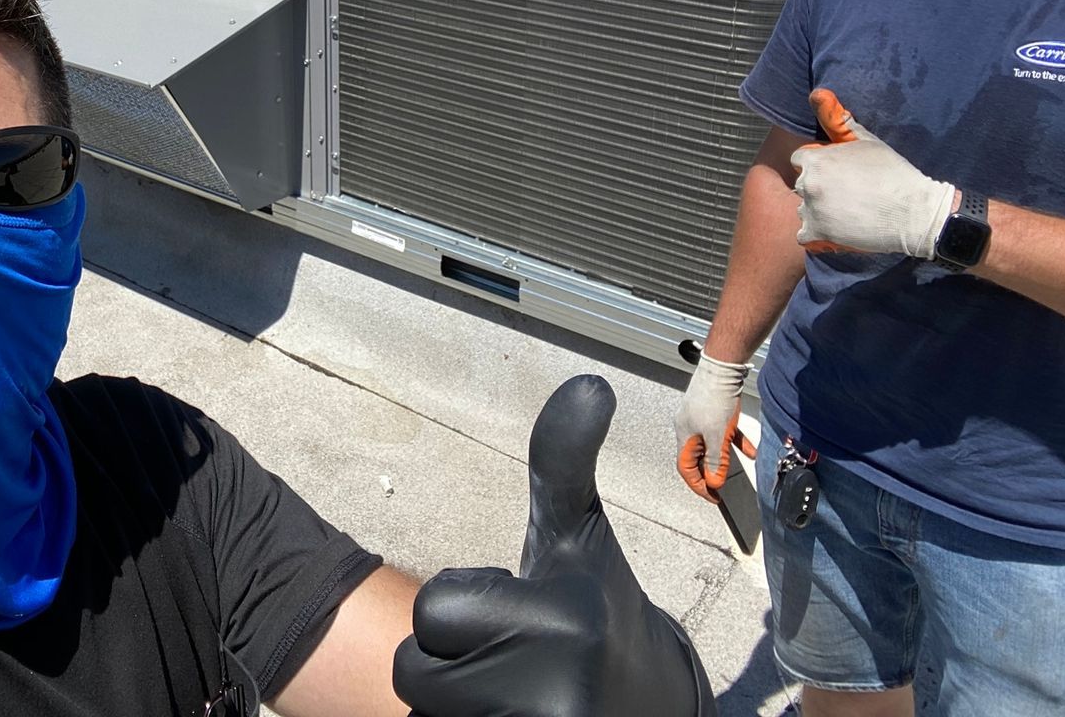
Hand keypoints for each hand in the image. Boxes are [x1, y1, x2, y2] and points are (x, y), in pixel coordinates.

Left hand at [393, 375, 714, 716]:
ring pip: (424, 710)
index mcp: (562, 621)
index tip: (516, 609)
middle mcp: (555, 693)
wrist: (648, 708)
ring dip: (453, 699)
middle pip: (416, 672)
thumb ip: (563, 460)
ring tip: (508, 688)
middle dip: (449, 660)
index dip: (460, 608)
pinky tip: (506, 711)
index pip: (432, 611)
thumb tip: (589, 381)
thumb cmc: (595, 609)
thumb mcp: (577, 534)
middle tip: (507, 655)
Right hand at [674, 353, 755, 502]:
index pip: (686, 468)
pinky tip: (749, 450)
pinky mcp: (714, 412)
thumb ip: (715, 461)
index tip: (712, 496)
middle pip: (697, 458)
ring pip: (711, 446)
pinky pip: (724, 434)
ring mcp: (701, 420)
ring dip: (722, 458)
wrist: (723, 369)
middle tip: (720, 486)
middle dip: (710, 473)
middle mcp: (689, 428)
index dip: (698, 485)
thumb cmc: (713, 396)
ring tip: (733, 468)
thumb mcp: (716, 435)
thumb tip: (714, 480)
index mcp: (684, 435)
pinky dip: (735, 443)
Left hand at [791, 89, 953, 259]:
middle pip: (804, 185)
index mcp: (814, 159)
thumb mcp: (866, 141)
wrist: (915, 212)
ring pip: (805, 209)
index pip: (801, 160)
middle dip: (821, 188)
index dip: (821, 166)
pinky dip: (818, 235)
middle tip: (851, 195)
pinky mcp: (817, 234)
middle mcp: (807, 183)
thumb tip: (817, 93)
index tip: (841, 174)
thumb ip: (837, 119)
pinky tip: (840, 229)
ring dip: (820, 212)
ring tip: (850, 212)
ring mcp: (810, 209)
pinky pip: (804, 236)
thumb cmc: (893, 172)